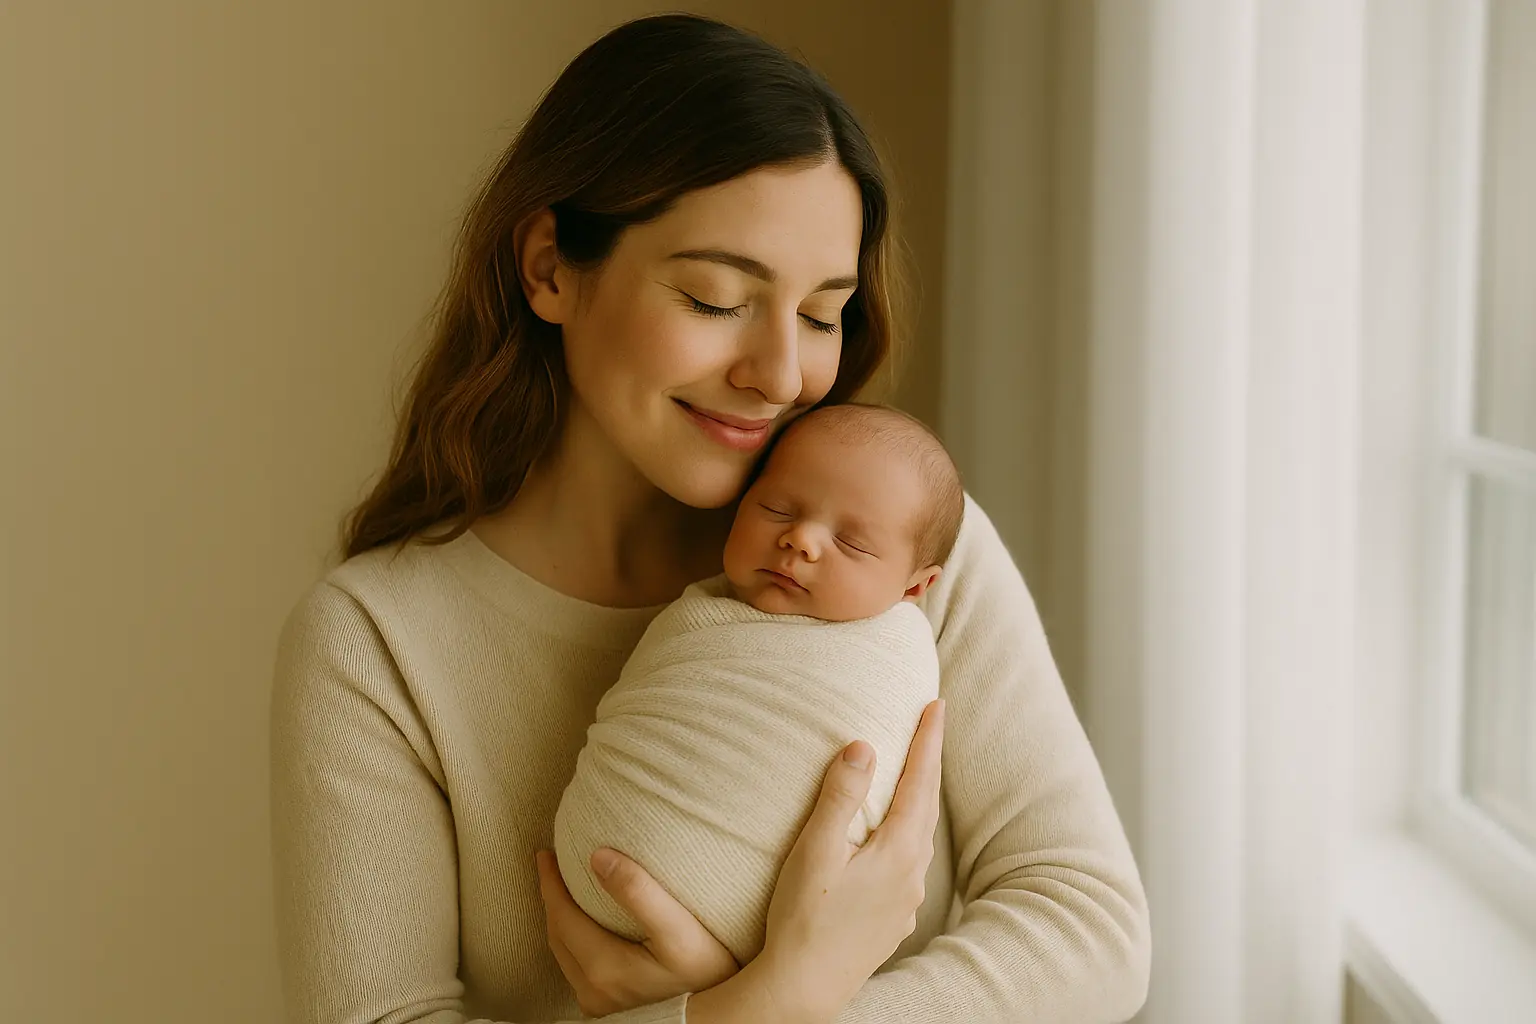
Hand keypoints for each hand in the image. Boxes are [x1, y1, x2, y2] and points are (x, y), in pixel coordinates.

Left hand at [535, 847, 737, 1016]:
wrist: (724, 1019)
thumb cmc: (709, 974)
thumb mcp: (681, 929)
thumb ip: (640, 892)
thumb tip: (598, 856)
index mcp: (603, 969)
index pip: (561, 916)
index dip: (550, 882)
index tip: (546, 853)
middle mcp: (593, 993)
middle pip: (558, 936)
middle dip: (551, 897)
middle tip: (552, 865)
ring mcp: (600, 1005)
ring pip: (565, 953)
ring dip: (562, 919)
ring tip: (566, 889)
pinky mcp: (610, 1010)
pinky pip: (578, 968)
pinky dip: (575, 939)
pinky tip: (587, 924)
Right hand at [727, 698, 946, 1022]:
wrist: (803, 990)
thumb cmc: (803, 919)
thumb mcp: (816, 850)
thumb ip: (840, 796)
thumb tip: (865, 746)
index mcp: (899, 851)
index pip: (921, 781)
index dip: (928, 740)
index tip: (937, 704)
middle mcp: (913, 876)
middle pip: (927, 806)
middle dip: (928, 764)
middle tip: (930, 726)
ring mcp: (905, 902)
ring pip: (919, 837)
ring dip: (918, 801)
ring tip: (911, 776)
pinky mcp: (892, 921)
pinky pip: (908, 865)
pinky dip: (904, 836)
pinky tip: (890, 840)